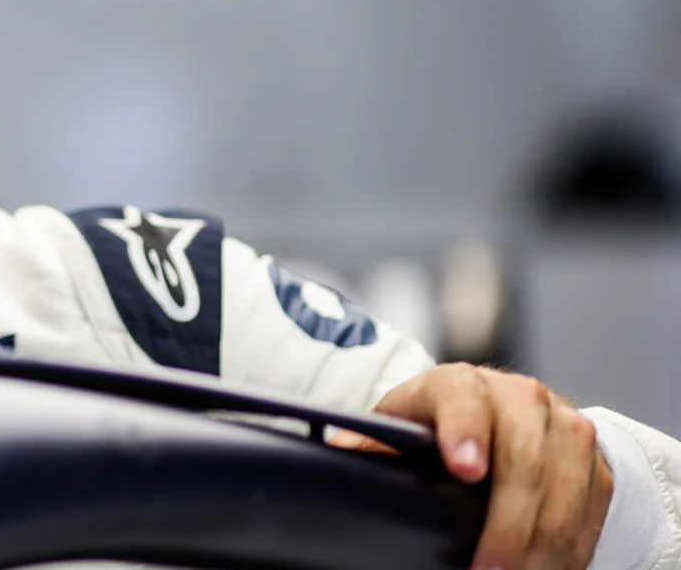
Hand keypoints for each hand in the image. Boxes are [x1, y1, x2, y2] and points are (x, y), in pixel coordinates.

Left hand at [372, 363, 611, 569]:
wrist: (504, 411)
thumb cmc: (437, 424)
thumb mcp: (400, 425)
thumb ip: (371, 444)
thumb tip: (336, 456)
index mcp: (459, 383)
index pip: (461, 400)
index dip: (464, 431)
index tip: (465, 469)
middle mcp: (519, 397)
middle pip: (524, 459)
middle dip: (507, 523)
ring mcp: (564, 427)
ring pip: (564, 492)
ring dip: (541, 547)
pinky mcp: (596, 462)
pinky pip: (590, 512)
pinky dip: (569, 550)